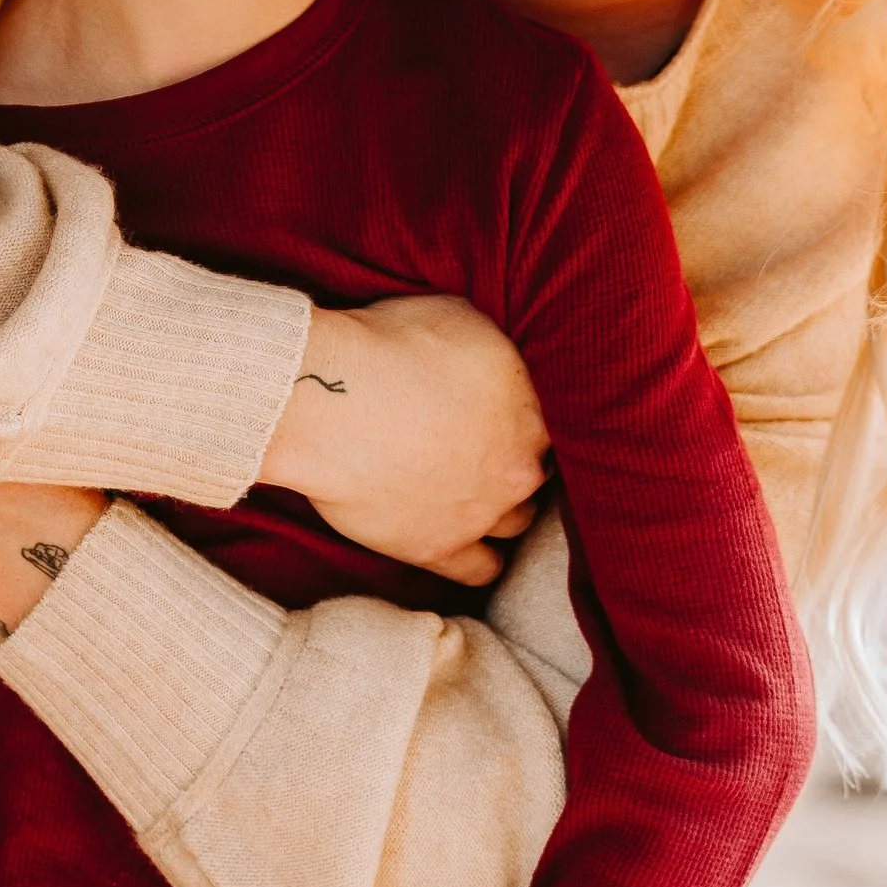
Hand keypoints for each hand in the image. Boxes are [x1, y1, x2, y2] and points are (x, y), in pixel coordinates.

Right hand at [258, 295, 546, 583]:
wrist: (329, 401)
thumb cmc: (387, 345)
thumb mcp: (460, 315)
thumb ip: (496, 345)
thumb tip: (500, 350)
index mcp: (532, 406)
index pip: (557, 420)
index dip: (527, 414)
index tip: (502, 409)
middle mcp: (521, 464)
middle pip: (538, 471)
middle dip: (515, 459)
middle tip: (484, 447)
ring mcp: (484, 512)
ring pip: (519, 521)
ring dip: (501, 507)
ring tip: (473, 491)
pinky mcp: (441, 548)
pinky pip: (483, 571)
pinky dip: (480, 559)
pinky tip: (468, 542)